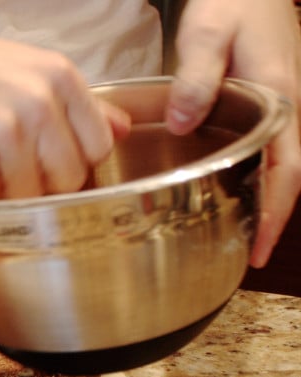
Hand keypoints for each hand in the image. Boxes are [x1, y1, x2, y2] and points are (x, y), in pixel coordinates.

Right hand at [0, 25, 128, 199]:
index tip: (49, 165)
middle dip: (41, 185)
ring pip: (27, 196)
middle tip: (7, 171)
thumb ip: (78, 103)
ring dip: (1, 192)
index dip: (75, 164)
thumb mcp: (26, 69)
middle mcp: (40, 101)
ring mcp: (6, 130)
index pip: (99, 147)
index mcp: (60, 77)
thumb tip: (124, 129)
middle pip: (68, 179)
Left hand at [167, 0, 300, 266]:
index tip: (262, 245)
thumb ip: (196, 79)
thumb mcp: (207, 35)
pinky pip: (268, 150)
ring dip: (266, 202)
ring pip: (280, 166)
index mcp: (278, 97)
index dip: (274, 211)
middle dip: (273, 218)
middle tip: (252, 257)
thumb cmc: (231, 3)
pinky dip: (257, 178)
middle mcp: (288, 107)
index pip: (284, 168)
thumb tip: (184, 122)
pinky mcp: (269, 105)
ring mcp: (282, 107)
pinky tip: (234, 195)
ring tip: (243, 237)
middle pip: (288, 177)